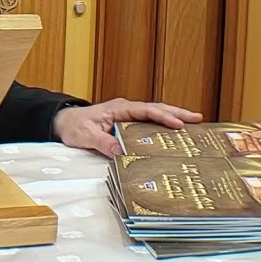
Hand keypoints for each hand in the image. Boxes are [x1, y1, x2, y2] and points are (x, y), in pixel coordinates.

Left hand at [53, 98, 202, 156]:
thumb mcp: (86, 136)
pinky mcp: (126, 124)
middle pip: (156, 109)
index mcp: (119, 108)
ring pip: (154, 116)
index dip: (163, 117)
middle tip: (198, 119)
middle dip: (177, 114)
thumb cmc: (73, 126)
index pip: (145, 110)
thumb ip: (103, 143)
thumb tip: (122, 153)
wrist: (62, 122)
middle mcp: (126, 110)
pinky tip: (172, 135)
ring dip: (172, 119)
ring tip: (193, 125)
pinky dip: (162, 127)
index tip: (179, 125)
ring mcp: (127, 116)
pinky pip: (148, 124)